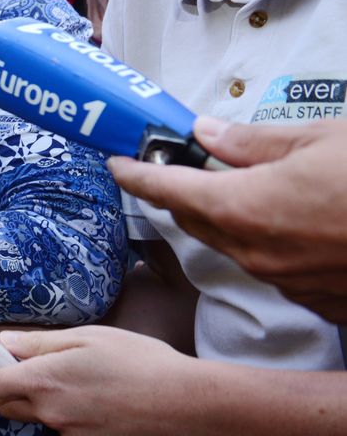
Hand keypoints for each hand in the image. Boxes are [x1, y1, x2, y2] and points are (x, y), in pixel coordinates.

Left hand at [0, 326, 208, 435]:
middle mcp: (52, 416)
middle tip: (50, 371)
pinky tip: (114, 409)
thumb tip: (5, 344)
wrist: (194, 408)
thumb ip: (40, 343)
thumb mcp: (89, 337)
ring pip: (47, 422)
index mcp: (44, 383)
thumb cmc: (144, 363)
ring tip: (95, 388)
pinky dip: (84, 424)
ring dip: (56, 407)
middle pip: (9, 406)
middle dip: (18, 389)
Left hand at [110, 116, 346, 322]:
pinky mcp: (317, 300)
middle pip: (196, 220)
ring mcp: (284, 281)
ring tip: (250, 190)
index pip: (167, 190)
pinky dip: (269, 246)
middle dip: (182, 193)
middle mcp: (253, 252)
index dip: (136, 175)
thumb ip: (252, 142)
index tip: (118, 165)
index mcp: (242, 208)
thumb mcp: (318, 140)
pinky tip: (293, 227)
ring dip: (228, 221)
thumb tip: (208, 134)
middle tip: (183, 169)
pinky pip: (275, 270)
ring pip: (234, 246)